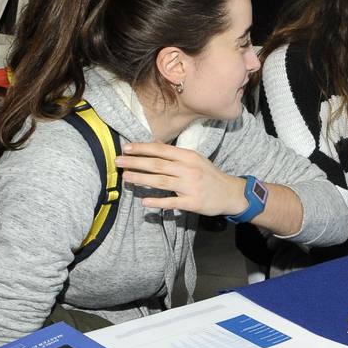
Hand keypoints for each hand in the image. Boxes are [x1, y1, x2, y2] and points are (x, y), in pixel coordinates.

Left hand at [114, 141, 246, 215]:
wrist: (230, 193)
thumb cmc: (209, 175)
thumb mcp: (195, 160)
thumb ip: (175, 154)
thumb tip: (153, 145)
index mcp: (188, 157)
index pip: (161, 150)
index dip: (142, 148)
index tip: (126, 148)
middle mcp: (189, 169)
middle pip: (157, 165)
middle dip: (136, 162)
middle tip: (117, 162)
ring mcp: (191, 186)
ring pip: (161, 181)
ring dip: (141, 179)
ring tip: (125, 178)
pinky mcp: (193, 202)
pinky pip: (172, 201)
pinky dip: (158, 201)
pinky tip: (144, 202)